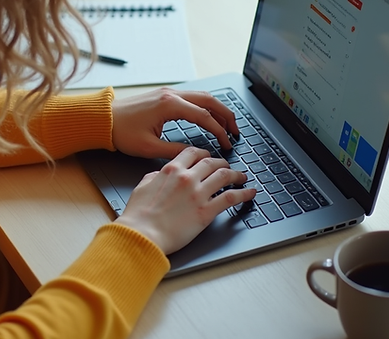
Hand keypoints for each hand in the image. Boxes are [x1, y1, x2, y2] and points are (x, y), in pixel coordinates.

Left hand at [112, 87, 238, 158]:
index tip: (227, 144)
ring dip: (217, 109)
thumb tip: (196, 154)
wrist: (102, 119)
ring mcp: (167, 92)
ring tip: (227, 124)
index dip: (219, 131)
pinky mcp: (163, 94)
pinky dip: (205, 106)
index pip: (204, 116)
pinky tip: (208, 116)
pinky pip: (192, 96)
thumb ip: (177, 151)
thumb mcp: (150, 147)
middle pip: (209, 101)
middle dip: (226, 116)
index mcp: (169, 105)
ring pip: (202, 96)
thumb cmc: (121, 132)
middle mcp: (171, 94)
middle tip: (236, 131)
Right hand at [114, 147, 254, 253]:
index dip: (204, 154)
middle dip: (222, 163)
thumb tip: (161, 175)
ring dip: (236, 175)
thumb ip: (155, 177)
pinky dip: (244, 193)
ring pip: (225, 176)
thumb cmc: (138, 216)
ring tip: (242, 177)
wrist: (142, 234)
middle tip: (227, 167)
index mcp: (171, 170)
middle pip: (212, 162)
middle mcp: (187, 178)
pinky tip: (250, 193)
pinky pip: (231, 198)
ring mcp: (198, 194)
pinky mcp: (207, 211)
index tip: (208, 157)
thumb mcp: (142, 187)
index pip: (193, 153)